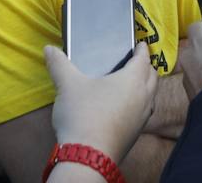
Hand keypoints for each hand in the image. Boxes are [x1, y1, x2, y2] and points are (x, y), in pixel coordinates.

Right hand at [44, 42, 157, 162]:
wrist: (87, 157)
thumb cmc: (82, 115)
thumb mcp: (67, 84)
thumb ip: (59, 64)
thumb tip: (49, 49)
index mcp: (133, 79)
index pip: (143, 59)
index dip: (141, 49)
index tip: (140, 44)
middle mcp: (143, 97)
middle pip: (152, 77)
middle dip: (146, 67)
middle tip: (136, 62)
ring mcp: (141, 118)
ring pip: (150, 96)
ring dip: (145, 87)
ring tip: (131, 84)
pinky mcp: (135, 134)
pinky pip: (143, 114)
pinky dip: (138, 105)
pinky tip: (123, 109)